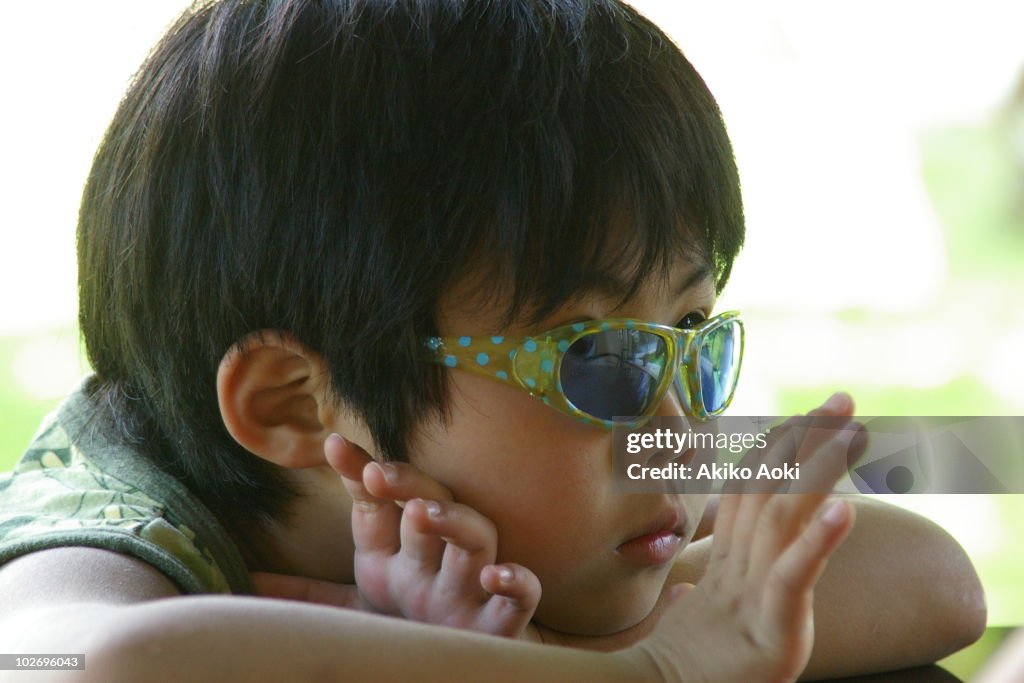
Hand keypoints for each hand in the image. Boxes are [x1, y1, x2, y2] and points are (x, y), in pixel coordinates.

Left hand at [253, 434, 541, 638]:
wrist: (462, 672)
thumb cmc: (412, 633)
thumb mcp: (356, 613)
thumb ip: (309, 598)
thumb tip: (247, 586)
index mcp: (398, 556)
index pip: (378, 504)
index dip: (359, 471)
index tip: (333, 445)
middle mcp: (435, 563)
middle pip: (432, 505)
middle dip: (410, 483)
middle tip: (379, 473)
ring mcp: (470, 590)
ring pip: (478, 539)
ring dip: (456, 521)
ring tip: (424, 513)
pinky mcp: (500, 625)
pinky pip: (520, 596)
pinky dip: (516, 582)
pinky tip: (496, 575)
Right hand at [620, 395, 866, 682]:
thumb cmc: (679, 670)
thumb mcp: (694, 627)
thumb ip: (691, 600)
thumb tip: (683, 590)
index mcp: (726, 566)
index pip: (751, 495)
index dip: (777, 453)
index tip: (803, 419)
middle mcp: (739, 567)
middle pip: (772, 490)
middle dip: (807, 442)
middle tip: (842, 400)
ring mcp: (752, 592)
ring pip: (784, 517)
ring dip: (817, 469)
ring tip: (849, 432)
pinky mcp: (769, 624)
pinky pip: (793, 574)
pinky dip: (817, 539)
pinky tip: (842, 509)